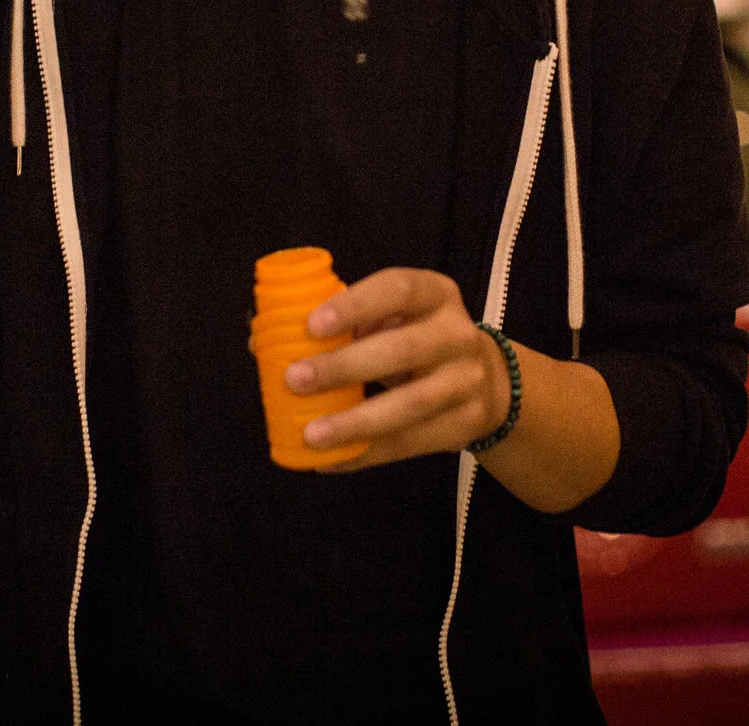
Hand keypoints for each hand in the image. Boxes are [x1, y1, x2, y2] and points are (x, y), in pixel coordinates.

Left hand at [284, 268, 509, 469]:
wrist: (486, 381)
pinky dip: (366, 454)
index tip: (312, 325)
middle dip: (346, 366)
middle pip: (404, 349)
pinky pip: (411, 444)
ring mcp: (467, 381)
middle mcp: (458, 333)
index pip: (398, 289)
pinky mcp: (465, 424)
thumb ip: (340, 325)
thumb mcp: (392, 318)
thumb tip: (262, 343)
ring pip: (410, 405)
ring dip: (356, 422)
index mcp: (435, 294)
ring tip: (312, 434)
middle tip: (295, 380)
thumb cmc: (416, 339)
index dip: (355, 305)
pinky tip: (331, 460)